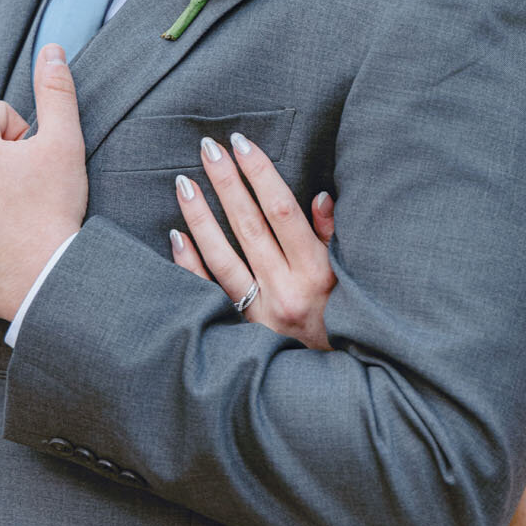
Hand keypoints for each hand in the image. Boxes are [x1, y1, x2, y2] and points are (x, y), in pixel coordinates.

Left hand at [171, 133, 336, 349]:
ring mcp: (260, 311)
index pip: (281, 209)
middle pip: (248, 225)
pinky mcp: (241, 329)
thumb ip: (332, 235)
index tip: (242, 143)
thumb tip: (320, 196)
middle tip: (208, 148)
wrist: (329, 382)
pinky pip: (209, 291)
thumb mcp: (349, 275)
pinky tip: (176, 234)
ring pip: (222, 256)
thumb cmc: (345, 316)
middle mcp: (286, 288)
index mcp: (316, 269)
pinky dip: (190, 263)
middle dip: (227, 182)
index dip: (260, 172)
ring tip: (184, 182)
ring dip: (200, 216)